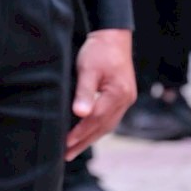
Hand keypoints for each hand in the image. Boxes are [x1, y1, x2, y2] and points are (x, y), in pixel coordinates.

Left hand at [65, 28, 135, 158]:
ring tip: (73, 148)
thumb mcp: (87, 69)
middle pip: (103, 127)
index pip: (96, 120)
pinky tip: (86, 132)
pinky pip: (109, 118)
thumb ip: (84, 92)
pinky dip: (96, 127)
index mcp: (118, 94)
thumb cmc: (98, 50)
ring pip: (107, 125)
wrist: (113, 36)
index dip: (80, 133)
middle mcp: (125, 100)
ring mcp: (125, 100)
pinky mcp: (122, 97)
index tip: (65, 143)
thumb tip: (80, 114)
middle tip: (66, 154)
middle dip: (84, 141)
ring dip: (90, 137)